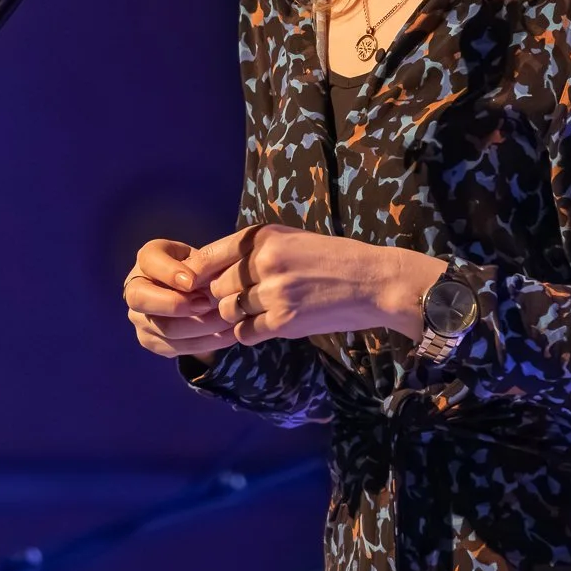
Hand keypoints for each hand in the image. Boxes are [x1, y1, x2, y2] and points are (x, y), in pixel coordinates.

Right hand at [125, 238, 236, 359]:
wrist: (197, 292)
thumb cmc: (200, 268)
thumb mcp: (204, 259)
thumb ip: (205, 265)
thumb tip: (214, 282)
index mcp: (148, 258)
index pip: (149, 261)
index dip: (169, 273)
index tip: (193, 282)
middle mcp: (134, 288)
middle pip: (141, 299)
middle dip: (176, 304)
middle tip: (207, 303)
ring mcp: (139, 317)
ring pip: (165, 328)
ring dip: (201, 326)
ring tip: (228, 318)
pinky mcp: (150, 340)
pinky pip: (177, 347)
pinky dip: (206, 342)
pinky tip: (228, 334)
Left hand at [186, 225, 447, 346]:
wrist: (374, 282)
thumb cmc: (335, 259)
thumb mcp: (292, 240)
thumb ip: (255, 251)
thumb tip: (215, 269)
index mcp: (263, 238)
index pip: (209, 256)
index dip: (198, 274)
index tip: (196, 284)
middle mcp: (263, 262)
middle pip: (216, 288)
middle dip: (221, 297)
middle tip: (235, 302)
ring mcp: (273, 293)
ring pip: (228, 311)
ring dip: (235, 316)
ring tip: (255, 313)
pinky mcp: (284, 321)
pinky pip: (246, 332)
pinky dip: (249, 332)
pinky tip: (264, 326)